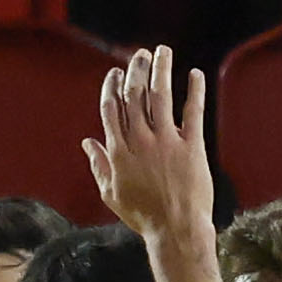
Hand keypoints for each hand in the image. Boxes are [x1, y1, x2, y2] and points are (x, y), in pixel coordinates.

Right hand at [84, 46, 212, 249]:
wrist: (175, 230)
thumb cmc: (142, 216)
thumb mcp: (111, 193)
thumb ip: (99, 165)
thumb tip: (87, 143)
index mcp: (118, 152)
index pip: (111, 109)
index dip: (112, 87)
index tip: (115, 73)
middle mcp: (140, 141)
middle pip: (135, 95)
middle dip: (135, 70)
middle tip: (140, 54)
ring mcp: (167, 142)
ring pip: (161, 96)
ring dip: (161, 69)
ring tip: (162, 51)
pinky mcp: (192, 146)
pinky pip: (193, 111)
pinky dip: (194, 90)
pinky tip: (194, 74)